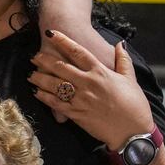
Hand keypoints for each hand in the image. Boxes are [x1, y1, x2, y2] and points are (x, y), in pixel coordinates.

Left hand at [29, 33, 153, 148]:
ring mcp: (80, 99)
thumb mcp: (130, 79)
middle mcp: (87, 83)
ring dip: (41, 78)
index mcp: (100, 72)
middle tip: (34, 56)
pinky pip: (56, 103)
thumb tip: (120, 44)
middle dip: (45, 60)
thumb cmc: (134, 105)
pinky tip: (36, 92)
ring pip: (55, 85)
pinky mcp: (76, 114)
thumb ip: (123, 60)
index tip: (52, 33)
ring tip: (31, 74)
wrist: (132, 131)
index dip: (63, 41)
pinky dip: (44, 97)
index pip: (78, 52)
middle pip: (61, 67)